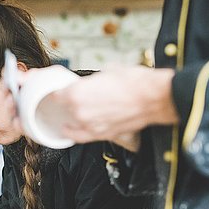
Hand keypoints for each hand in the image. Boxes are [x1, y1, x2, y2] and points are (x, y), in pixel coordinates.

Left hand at [50, 65, 177, 142]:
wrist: (153, 98)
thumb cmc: (134, 82)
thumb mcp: (106, 72)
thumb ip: (90, 81)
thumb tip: (87, 83)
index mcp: (76, 92)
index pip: (55, 94)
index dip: (56, 91)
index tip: (57, 90)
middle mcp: (79, 111)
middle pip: (62, 109)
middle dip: (65, 103)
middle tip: (70, 98)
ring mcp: (89, 126)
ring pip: (70, 123)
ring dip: (70, 117)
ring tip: (72, 112)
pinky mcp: (101, 135)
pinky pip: (80, 137)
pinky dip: (74, 132)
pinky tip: (71, 129)